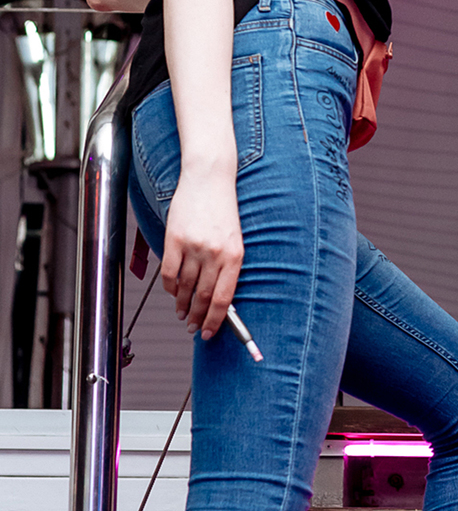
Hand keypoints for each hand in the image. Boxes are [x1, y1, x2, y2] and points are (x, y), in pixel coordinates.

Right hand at [162, 165, 242, 338]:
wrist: (210, 178)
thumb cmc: (223, 210)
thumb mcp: (234, 240)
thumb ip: (227, 267)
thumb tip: (219, 298)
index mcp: (235, 256)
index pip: (224, 298)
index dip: (215, 320)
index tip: (209, 332)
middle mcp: (215, 253)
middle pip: (203, 296)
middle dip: (197, 317)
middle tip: (192, 327)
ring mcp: (193, 246)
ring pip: (184, 287)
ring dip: (182, 304)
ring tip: (181, 313)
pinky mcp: (174, 239)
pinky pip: (168, 272)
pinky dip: (169, 287)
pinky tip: (171, 292)